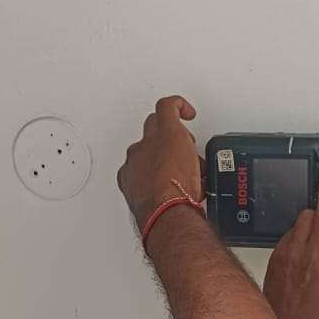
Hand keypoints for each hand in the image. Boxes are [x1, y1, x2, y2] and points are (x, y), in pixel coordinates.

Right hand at [117, 95, 200, 232]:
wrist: (166, 209)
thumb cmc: (163, 212)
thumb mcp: (158, 209)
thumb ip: (162, 201)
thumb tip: (178, 203)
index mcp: (129, 175)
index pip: (141, 160)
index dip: (158, 163)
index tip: (169, 172)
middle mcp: (136, 156)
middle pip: (149, 139)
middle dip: (166, 147)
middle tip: (183, 160)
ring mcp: (150, 142)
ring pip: (159, 126)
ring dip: (175, 137)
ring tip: (189, 150)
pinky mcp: (167, 130)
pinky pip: (168, 106)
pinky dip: (178, 105)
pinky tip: (188, 111)